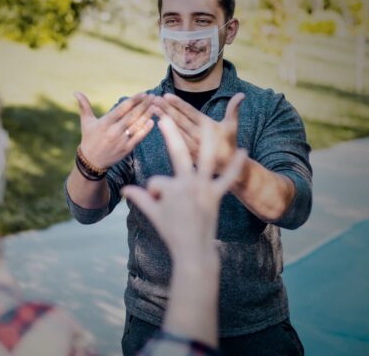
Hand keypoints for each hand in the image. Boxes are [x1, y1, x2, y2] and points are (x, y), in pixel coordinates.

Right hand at [74, 91, 156, 168]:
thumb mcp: (86, 122)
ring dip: (147, 115)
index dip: (133, 100)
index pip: (122, 109)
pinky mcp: (126, 150)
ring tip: (156, 106)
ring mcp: (121, 141)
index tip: (143, 93)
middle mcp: (113, 132)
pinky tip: (152, 121)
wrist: (91, 162)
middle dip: (143, 105)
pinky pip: (138, 138)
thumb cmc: (89, 138)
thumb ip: (84, 106)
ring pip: (137, 126)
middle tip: (153, 96)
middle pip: (132, 116)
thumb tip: (76, 92)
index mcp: (104, 123)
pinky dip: (146, 130)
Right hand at [121, 116, 245, 261]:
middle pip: (177, 153)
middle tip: (164, 118)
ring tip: (209, 122)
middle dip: (170, 134)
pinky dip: (236, 167)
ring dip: (208, 140)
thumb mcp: (154, 214)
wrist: (194, 250)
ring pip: (206, 159)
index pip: (157, 181)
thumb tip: (124, 190)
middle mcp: (187, 184)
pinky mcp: (216, 195)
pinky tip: (243, 151)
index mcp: (171, 188)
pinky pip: (227, 178)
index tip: (159, 207)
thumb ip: (140, 198)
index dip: (154, 193)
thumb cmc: (171, 233)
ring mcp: (204, 188)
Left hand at [152, 92, 244, 171]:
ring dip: (162, 118)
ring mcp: (190, 145)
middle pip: (178, 120)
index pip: (189, 112)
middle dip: (165, 108)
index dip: (177, 104)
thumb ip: (233, 109)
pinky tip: (157, 123)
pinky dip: (165, 132)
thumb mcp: (232, 126)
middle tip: (154, 99)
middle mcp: (197, 135)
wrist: (227, 167)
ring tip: (152, 108)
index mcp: (207, 126)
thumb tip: (241, 94)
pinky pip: (174, 141)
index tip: (166, 95)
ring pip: (174, 130)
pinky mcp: (186, 153)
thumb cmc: (229, 143)